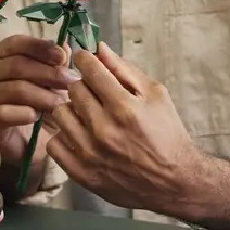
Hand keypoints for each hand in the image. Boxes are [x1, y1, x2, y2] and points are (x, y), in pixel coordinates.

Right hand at [0, 35, 77, 172]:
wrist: (33, 141)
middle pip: (16, 65)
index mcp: (0, 55)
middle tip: (70, 83)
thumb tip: (66, 48)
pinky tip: (38, 117)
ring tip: (60, 104)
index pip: (16, 43)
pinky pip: (5, 113)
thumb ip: (58, 62)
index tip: (63, 57)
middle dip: (48, 73)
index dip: (40, 47)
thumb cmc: (41, 103)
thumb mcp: (54, 79)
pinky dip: (25, 114)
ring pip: (15, 88)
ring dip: (42, 95)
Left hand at [46, 42, 204, 213]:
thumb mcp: (156, 95)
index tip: (87, 61)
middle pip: (73, 90)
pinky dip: (65, 138)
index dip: (86, 60)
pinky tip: (81, 137)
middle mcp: (104, 129)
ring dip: (73, 111)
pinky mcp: (82, 173)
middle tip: (96, 94)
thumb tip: (99, 48)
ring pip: (60, 114)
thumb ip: (125, 70)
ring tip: (88, 116)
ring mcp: (90, 153)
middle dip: (84, 86)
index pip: (89, 69)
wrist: (174, 181)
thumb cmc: (167, 134)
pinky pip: (54, 144)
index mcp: (124, 107)